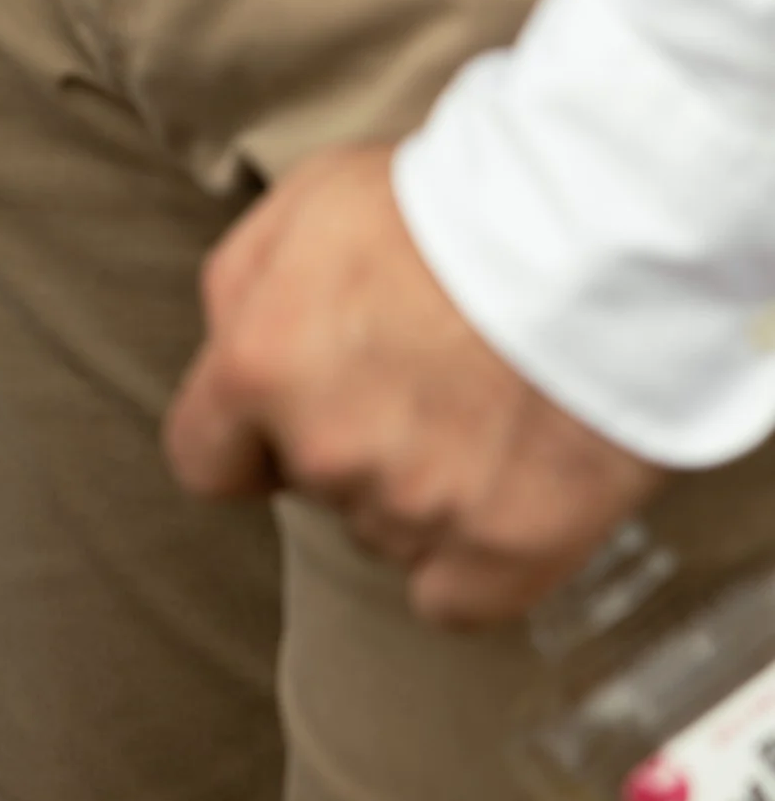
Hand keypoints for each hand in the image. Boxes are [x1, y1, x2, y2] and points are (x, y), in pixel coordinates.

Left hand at [164, 145, 665, 627]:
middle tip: (426, 374)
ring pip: (390, 530)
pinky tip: (505, 498)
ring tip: (487, 410)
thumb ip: (244, 289)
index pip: (205, 458)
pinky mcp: (507, 548)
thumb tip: (232, 346)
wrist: (596, 233)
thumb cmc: (450, 201)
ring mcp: (416, 507)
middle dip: (353, 439)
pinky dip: (475, 560)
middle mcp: (326, 451)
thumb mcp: (303, 204)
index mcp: (260, 368)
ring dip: (423, 489)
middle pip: (315, 484)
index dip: (246, 441)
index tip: (286, 419)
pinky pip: (457, 598)